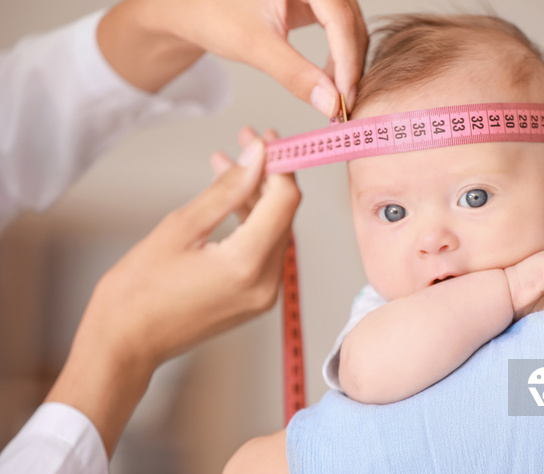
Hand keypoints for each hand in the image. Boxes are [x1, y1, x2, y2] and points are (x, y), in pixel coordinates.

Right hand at [45, 138, 300, 455]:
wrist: (124, 346)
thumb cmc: (137, 292)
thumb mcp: (180, 227)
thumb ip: (226, 189)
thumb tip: (257, 156)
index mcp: (247, 264)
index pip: (285, 199)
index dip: (279, 163)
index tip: (263, 137)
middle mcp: (266, 283)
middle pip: (284, 214)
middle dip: (268, 175)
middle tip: (245, 143)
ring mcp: (263, 295)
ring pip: (275, 230)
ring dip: (257, 196)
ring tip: (228, 165)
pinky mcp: (255, 299)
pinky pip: (264, 250)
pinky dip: (251, 222)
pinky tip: (230, 200)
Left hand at [98, 0, 367, 115]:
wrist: (192, 8)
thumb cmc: (212, 13)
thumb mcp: (255, 46)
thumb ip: (295, 74)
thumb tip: (329, 103)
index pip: (340, 18)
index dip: (347, 61)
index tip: (345, 98)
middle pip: (351, 24)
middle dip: (349, 66)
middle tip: (343, 106)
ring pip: (349, 29)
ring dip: (346, 65)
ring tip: (334, 98)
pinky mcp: (315, 3)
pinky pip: (339, 31)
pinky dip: (337, 58)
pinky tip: (327, 81)